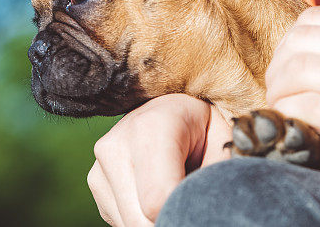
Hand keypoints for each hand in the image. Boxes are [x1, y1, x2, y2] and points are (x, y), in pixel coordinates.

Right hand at [87, 94, 230, 225]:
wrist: (173, 104)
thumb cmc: (206, 124)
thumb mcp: (223, 142)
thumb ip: (215, 178)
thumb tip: (207, 212)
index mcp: (150, 128)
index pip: (157, 200)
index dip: (183, 213)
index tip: (200, 205)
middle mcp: (115, 145)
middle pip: (140, 219)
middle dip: (171, 217)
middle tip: (191, 202)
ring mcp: (100, 165)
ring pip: (130, 223)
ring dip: (157, 218)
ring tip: (175, 189)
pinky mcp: (96, 182)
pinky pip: (122, 220)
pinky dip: (144, 217)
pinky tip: (159, 193)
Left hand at [265, 6, 319, 226]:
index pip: (316, 18)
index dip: (291, 43)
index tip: (288, 68)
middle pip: (300, 40)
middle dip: (278, 66)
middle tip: (278, 91)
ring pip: (297, 71)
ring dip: (279, 91)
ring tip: (283, 110)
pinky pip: (308, 108)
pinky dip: (290, 114)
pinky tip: (295, 127)